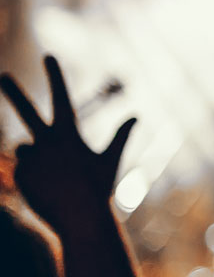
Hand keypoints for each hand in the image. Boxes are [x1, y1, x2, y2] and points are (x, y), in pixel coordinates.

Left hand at [1, 56, 135, 233]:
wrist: (80, 220)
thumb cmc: (100, 189)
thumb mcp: (111, 161)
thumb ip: (120, 136)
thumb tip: (136, 116)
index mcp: (69, 135)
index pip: (61, 98)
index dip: (55, 76)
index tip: (48, 56)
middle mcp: (46, 142)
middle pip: (26, 111)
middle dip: (14, 92)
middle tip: (2, 76)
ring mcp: (31, 159)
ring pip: (26, 149)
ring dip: (37, 157)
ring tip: (54, 178)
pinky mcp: (20, 175)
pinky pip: (24, 170)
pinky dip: (34, 177)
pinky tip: (47, 191)